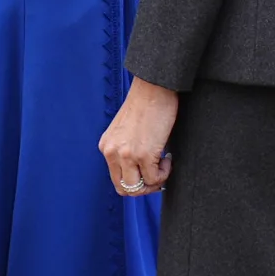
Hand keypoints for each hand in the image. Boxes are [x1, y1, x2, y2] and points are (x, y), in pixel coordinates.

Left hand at [100, 78, 178, 196]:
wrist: (154, 87)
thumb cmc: (145, 104)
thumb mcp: (125, 131)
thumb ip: (125, 149)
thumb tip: (139, 171)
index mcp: (107, 146)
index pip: (116, 179)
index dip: (135, 182)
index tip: (148, 174)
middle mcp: (112, 152)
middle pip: (125, 188)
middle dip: (144, 187)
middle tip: (157, 175)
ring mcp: (127, 154)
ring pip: (138, 188)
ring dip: (154, 182)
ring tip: (163, 166)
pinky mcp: (144, 154)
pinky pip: (155, 178)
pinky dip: (164, 173)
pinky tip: (168, 158)